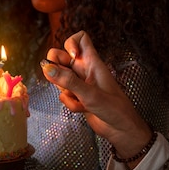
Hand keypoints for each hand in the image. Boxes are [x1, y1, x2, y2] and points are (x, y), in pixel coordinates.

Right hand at [42, 31, 151, 156]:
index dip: (71, 43)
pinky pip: (64, 95)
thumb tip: (47, 68)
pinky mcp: (77, 97)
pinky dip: (70, 103)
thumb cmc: (114, 109)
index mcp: (93, 63)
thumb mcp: (90, 94)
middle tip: (56, 77)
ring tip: (77, 99)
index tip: (70, 56)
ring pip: (60, 78)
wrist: (121, 130)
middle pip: (62, 57)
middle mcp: (85, 70)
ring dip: (64, 90)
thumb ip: (68, 81)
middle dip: (56, 67)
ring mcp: (80, 84)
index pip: (81, 39)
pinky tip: (82, 109)